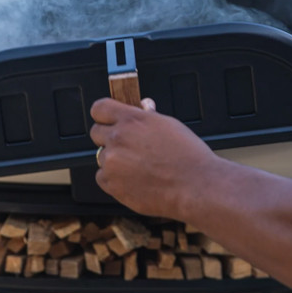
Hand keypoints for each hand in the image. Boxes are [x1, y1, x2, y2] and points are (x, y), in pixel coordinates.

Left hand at [90, 97, 219, 217]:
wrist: (195, 186)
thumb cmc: (187, 155)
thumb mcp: (169, 125)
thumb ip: (148, 116)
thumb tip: (143, 106)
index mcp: (131, 120)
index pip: (99, 108)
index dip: (104, 114)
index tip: (108, 119)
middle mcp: (117, 138)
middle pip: (96, 132)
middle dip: (108, 136)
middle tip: (128, 146)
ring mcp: (112, 162)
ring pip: (101, 156)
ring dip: (114, 160)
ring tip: (139, 166)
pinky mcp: (111, 184)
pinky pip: (102, 177)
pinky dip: (114, 179)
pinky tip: (135, 179)